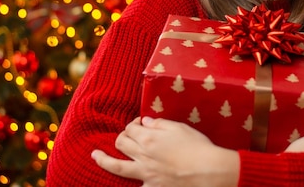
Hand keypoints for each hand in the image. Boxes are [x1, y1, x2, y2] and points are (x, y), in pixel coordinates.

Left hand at [91, 116, 238, 186]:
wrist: (209, 172)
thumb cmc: (197, 147)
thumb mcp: (179, 127)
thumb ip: (159, 124)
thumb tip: (144, 122)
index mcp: (149, 138)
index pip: (131, 128)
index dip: (134, 123)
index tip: (141, 123)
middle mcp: (143, 156)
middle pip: (121, 143)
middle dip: (121, 137)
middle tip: (126, 136)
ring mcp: (146, 174)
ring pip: (118, 167)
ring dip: (103, 161)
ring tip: (94, 156)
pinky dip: (131, 184)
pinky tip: (125, 183)